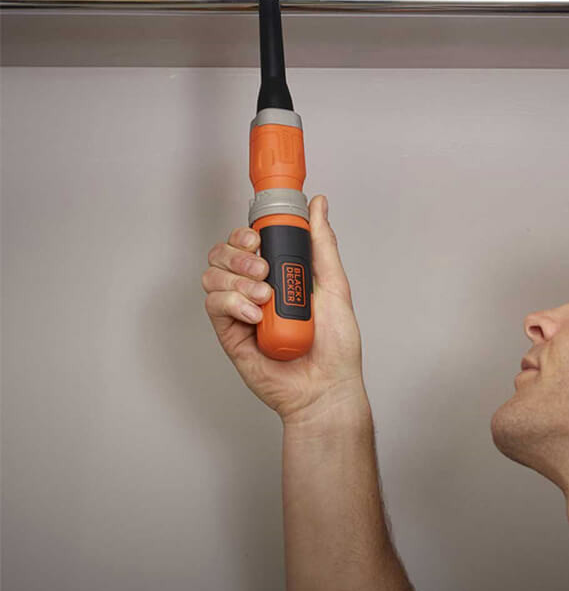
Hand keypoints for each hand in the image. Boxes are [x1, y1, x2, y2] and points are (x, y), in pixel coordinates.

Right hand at [202, 194, 368, 425]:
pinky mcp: (229, 334)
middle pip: (222, 254)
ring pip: (212, 276)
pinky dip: (232, 303)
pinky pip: (214, 306)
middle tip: (262, 268)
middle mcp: (254, 289)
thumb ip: (322, 243)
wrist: (327, 385)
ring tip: (265, 298)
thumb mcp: (334, 284)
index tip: (258, 237)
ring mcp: (240, 311)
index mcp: (277, 274)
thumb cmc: (335, 343)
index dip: (244, 234)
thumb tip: (319, 204)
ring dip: (237, 280)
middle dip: (238, 254)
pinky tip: (255, 315)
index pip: (246, 241)